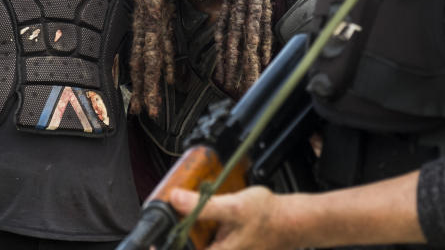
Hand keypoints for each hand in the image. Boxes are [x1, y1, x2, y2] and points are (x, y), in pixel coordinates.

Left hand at [170, 186, 289, 249]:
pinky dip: (200, 225)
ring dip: (188, 226)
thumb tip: (176, 199)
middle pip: (187, 246)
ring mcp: (221, 249)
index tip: (153, 240)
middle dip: (177, 232)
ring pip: (196, 242)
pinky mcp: (225, 245)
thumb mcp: (234, 207)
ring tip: (185, 207)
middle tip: (172, 211)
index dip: (162, 248)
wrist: (291, 221)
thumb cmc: (268, 218)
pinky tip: (202, 211)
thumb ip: (205, 206)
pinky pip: (206, 238)